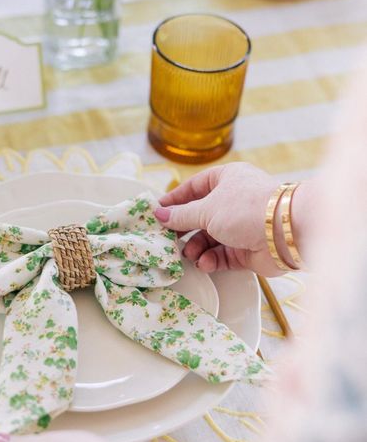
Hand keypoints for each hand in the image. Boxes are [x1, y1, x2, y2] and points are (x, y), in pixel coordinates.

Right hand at [155, 162, 296, 275]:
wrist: (285, 232)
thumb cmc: (246, 209)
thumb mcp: (206, 209)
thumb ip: (181, 215)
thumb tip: (159, 214)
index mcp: (227, 179)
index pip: (194, 187)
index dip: (175, 200)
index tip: (157, 212)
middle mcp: (234, 201)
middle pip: (201, 215)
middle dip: (185, 229)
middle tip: (169, 240)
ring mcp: (242, 226)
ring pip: (210, 238)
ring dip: (197, 247)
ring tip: (189, 254)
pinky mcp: (248, 248)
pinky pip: (223, 254)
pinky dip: (212, 259)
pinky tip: (205, 263)